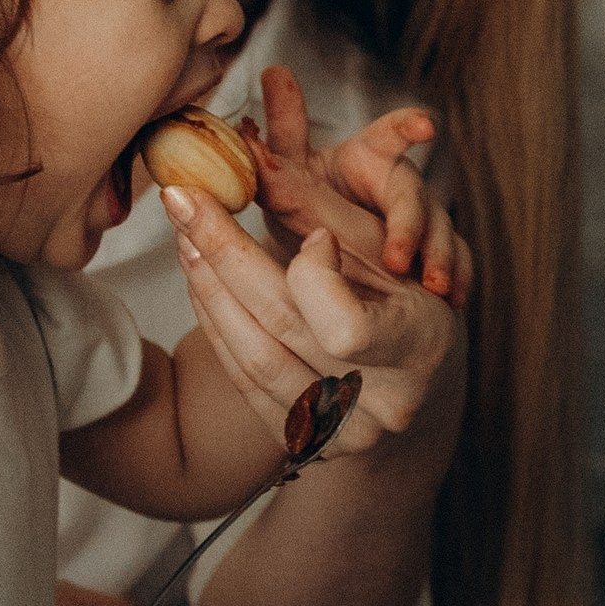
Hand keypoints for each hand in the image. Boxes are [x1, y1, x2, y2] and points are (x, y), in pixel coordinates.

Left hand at [163, 183, 458, 459]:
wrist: (419, 387)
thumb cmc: (408, 303)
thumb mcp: (388, 253)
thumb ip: (327, 213)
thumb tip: (255, 161)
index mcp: (419, 350)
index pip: (345, 327)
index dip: (315, 277)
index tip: (313, 236)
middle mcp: (380, 404)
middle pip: (282, 328)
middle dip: (225, 254)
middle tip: (184, 199)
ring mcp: (340, 433)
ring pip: (253, 359)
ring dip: (209, 289)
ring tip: (185, 235)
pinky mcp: (303, 444)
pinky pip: (245, 383)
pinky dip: (217, 327)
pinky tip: (200, 282)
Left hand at [244, 66, 472, 304]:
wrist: (332, 246)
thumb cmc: (311, 201)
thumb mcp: (291, 171)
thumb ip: (283, 131)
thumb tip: (273, 71)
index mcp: (371, 155)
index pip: (391, 134)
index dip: (408, 126)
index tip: (425, 125)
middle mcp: (402, 183)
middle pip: (416, 198)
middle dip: (411, 227)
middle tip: (398, 259)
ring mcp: (426, 218)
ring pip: (443, 232)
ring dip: (442, 259)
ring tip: (438, 289)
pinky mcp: (439, 251)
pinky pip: (459, 262)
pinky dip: (459, 279)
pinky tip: (455, 299)